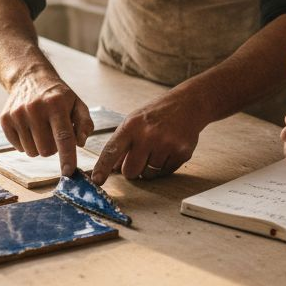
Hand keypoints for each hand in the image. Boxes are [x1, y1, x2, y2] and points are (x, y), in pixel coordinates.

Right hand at [0, 74, 93, 175]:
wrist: (30, 78)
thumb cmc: (58, 96)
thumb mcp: (77, 103)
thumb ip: (85, 123)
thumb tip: (81, 143)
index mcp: (56, 104)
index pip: (63, 137)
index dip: (67, 157)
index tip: (69, 172)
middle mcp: (35, 108)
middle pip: (46, 149)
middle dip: (53, 149)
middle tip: (54, 134)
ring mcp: (17, 114)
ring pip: (31, 152)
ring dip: (39, 147)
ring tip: (42, 130)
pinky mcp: (5, 119)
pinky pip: (18, 147)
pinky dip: (27, 144)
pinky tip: (30, 128)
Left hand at [89, 93, 205, 184]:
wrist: (188, 104)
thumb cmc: (157, 114)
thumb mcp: (135, 121)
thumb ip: (122, 144)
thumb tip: (113, 169)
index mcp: (131, 125)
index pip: (112, 150)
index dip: (103, 167)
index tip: (97, 180)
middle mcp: (148, 135)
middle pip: (130, 171)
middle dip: (133, 170)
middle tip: (140, 157)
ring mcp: (166, 144)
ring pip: (149, 174)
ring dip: (150, 167)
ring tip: (157, 149)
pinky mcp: (181, 152)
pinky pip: (165, 173)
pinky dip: (164, 166)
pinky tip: (168, 150)